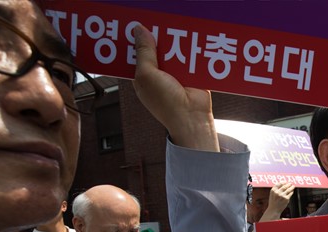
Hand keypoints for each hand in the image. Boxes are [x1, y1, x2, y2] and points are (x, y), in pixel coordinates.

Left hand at [132, 25, 218, 150]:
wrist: (192, 116)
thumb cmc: (166, 103)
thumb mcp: (147, 75)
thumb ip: (143, 52)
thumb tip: (138, 30)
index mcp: (143, 74)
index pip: (136, 51)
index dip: (135, 38)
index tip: (135, 22)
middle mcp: (158, 72)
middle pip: (156, 46)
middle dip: (157, 34)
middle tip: (158, 20)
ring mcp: (176, 71)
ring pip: (174, 47)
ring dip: (176, 39)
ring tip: (177, 27)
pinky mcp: (192, 71)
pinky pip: (191, 54)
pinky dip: (191, 47)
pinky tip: (192, 38)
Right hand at [260, 183, 294, 221]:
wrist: (274, 210)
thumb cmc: (273, 202)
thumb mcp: (272, 194)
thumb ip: (277, 189)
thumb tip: (284, 184)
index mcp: (273, 190)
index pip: (279, 183)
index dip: (284, 182)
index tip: (286, 182)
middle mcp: (277, 192)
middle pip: (285, 186)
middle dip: (288, 184)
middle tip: (290, 184)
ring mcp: (282, 195)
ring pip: (288, 189)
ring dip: (291, 187)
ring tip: (293, 186)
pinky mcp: (286, 199)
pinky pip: (290, 194)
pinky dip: (291, 192)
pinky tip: (292, 191)